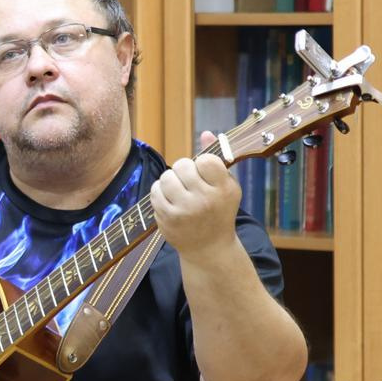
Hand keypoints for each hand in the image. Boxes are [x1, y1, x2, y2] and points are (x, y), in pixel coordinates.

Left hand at [151, 132, 244, 259]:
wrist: (209, 248)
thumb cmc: (219, 211)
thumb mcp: (226, 186)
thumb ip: (216, 158)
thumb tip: (205, 132)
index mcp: (224, 189)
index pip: (206, 160)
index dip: (202, 163)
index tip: (205, 173)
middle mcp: (205, 200)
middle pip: (183, 165)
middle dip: (184, 170)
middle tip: (188, 181)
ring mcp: (185, 211)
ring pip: (166, 177)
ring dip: (170, 180)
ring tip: (178, 189)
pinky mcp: (167, 219)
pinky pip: (155, 191)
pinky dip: (159, 191)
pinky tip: (169, 199)